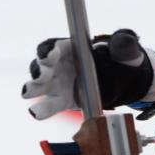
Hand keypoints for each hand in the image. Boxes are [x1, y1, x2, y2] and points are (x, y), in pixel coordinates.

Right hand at [22, 29, 154, 119]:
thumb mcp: (125, 51)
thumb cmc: (119, 61)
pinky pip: (48, 106)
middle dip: (38, 70)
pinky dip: (41, 110)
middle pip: (40, 65)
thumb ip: (124, 45)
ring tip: (29, 93)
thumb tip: (123, 41)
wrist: (123, 82)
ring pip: (38, 85)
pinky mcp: (60, 101)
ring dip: (33, 88)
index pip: (51, 46)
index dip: (47, 51)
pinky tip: (36, 113)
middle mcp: (57, 65)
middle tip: (41, 75)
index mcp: (69, 48)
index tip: (50, 56)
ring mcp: (57, 84)